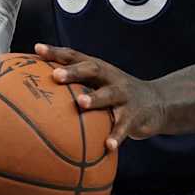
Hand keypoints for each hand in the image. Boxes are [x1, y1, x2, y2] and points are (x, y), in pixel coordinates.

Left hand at [35, 43, 167, 149]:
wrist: (157, 103)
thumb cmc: (116, 95)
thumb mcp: (99, 85)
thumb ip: (75, 86)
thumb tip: (37, 94)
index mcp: (99, 70)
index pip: (76, 56)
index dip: (57, 52)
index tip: (37, 49)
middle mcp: (111, 78)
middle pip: (92, 70)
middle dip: (74, 71)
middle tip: (55, 75)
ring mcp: (124, 96)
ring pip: (109, 95)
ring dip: (95, 98)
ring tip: (81, 103)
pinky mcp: (135, 116)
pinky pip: (124, 126)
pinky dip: (116, 135)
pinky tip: (107, 146)